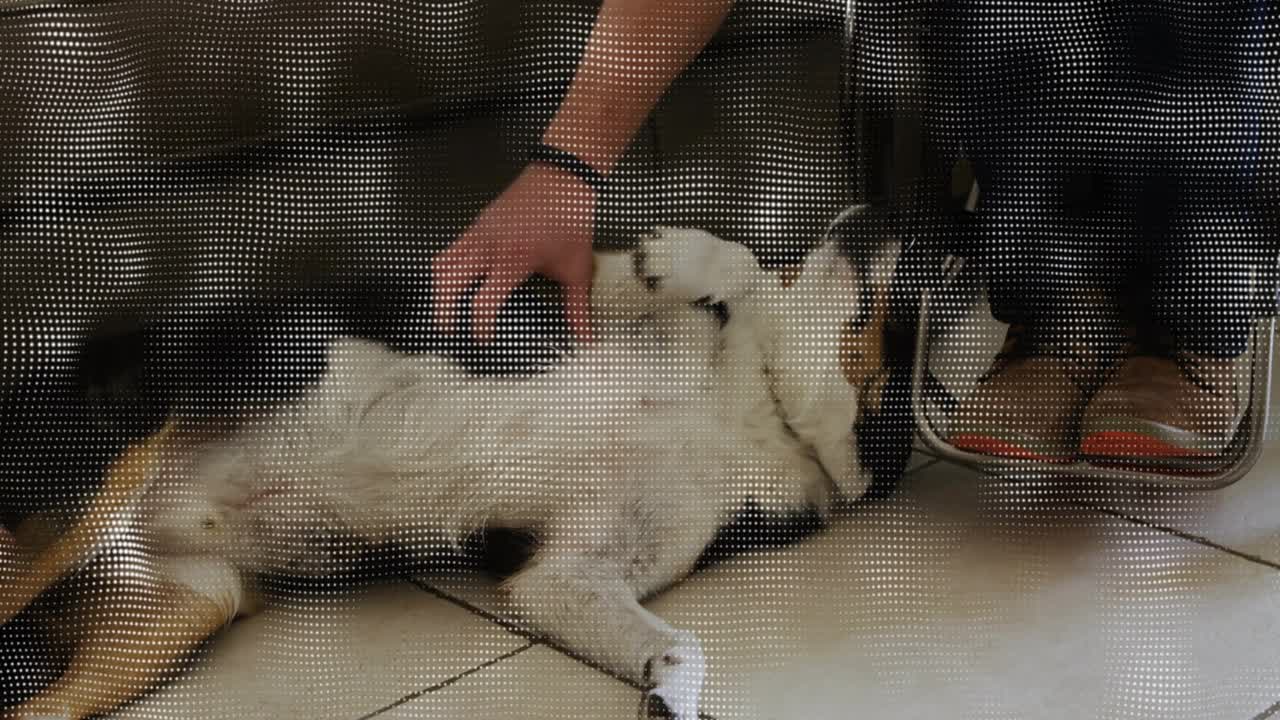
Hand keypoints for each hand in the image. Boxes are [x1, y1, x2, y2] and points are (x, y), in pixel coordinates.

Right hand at [431, 161, 594, 343]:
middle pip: (447, 284)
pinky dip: (447, 268)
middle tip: (448, 330)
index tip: (484, 339)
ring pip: (442, 264)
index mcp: (513, 260)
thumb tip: (584, 336)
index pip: (483, 302)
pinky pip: (451, 248)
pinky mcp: (477, 223)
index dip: (480, 327)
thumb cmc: (569, 217)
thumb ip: (577, 308)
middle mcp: (489, 246)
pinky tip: (458, 279)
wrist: (563, 178)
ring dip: (439, 289)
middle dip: (443, 312)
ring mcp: (479, 232)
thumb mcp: (577, 268)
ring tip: (445, 307)